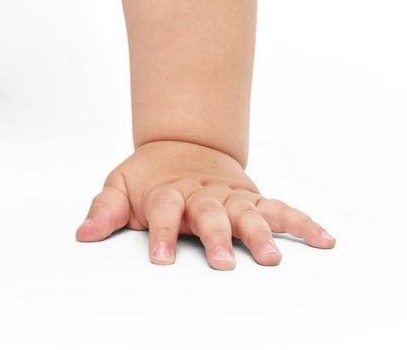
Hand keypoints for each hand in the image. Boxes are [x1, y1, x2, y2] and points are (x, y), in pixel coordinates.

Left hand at [74, 140, 334, 268]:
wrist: (182, 144)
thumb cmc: (150, 178)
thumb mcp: (120, 187)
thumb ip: (104, 210)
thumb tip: (82, 234)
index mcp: (169, 192)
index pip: (164, 209)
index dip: (162, 233)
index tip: (162, 258)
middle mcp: (203, 195)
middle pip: (210, 214)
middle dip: (216, 238)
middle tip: (223, 263)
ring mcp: (231, 197)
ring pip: (248, 214)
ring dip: (260, 234)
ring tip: (272, 258)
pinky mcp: (254, 200)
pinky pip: (282, 211)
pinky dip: (303, 223)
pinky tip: (324, 239)